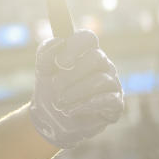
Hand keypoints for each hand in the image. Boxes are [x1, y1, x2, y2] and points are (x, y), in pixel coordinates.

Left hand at [29, 29, 123, 148]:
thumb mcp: (42, 71)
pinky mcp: (116, 104)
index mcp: (85, 52)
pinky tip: (71, 110)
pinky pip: (109, 100)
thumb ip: (46, 53)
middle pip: (97, 57)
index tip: (59, 62)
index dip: (75, 46)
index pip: (88, 38)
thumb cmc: (50, 90)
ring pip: (101, 80)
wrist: (50, 120)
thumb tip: (59, 41)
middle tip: (55, 86)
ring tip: (60, 102)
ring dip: (76, 92)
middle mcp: (102, 65)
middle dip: (71, 74)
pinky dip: (86, 105)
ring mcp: (112, 83)